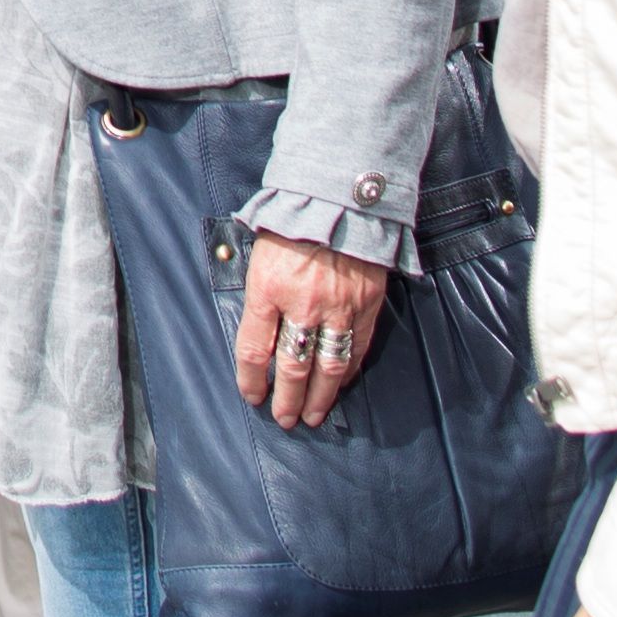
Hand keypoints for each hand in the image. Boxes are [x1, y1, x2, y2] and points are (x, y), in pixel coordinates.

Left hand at [237, 234, 392, 430]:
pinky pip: (356, 349)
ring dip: (318, 397)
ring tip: (311, 416)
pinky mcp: (365, 305)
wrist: (341, 197)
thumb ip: (259, 292)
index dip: (250, 379)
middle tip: (283, 418)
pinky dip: (347, 373)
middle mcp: (302, 304)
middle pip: (291, 368)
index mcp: (267, 287)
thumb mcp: (260, 251)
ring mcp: (337, 308)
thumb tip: (257, 329)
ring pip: (327, 367)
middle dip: (285, 400)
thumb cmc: (293, 220)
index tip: (252, 394)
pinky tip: (339, 386)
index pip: (254, 349)